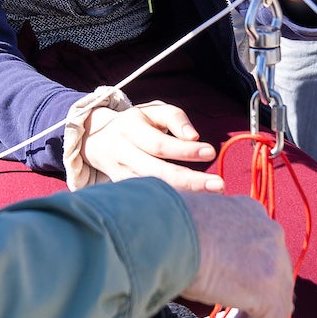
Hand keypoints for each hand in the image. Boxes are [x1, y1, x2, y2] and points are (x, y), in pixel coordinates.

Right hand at [74, 99, 220, 191]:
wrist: (97, 141)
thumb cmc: (136, 123)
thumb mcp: (152, 110)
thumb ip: (175, 117)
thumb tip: (194, 136)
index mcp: (130, 130)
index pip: (159, 144)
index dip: (184, 149)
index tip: (210, 151)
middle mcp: (124, 155)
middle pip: (156, 172)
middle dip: (189, 181)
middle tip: (219, 185)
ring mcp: (121, 176)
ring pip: (152, 190)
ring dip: (183, 197)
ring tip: (212, 198)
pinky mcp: (124, 191)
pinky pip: (148, 200)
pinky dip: (170, 204)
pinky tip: (193, 206)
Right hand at [178, 190, 296, 317]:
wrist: (166, 232)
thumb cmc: (166, 228)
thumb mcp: (194, 229)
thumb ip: (207, 243)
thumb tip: (200, 262)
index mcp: (250, 212)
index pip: (260, 253)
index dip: (249, 280)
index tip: (237, 300)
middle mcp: (268, 233)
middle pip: (272, 279)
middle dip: (254, 307)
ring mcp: (273, 261)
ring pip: (273, 304)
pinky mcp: (268, 290)